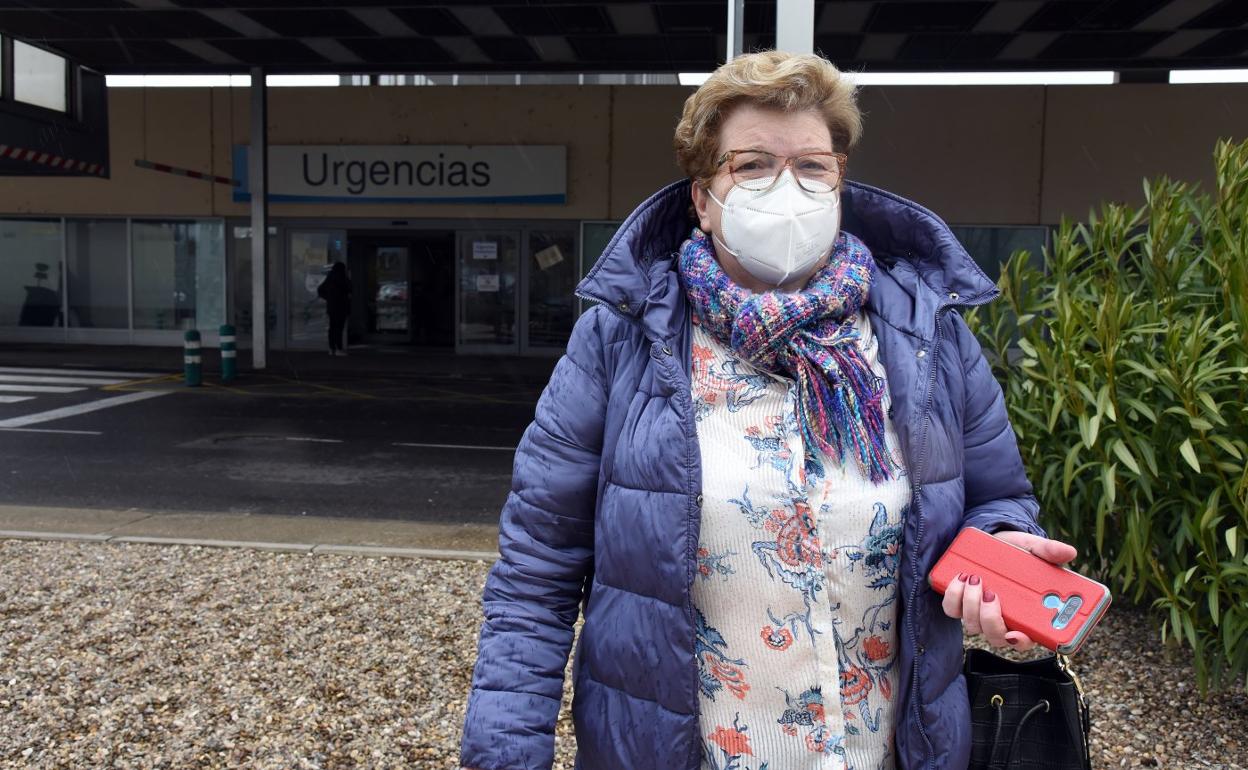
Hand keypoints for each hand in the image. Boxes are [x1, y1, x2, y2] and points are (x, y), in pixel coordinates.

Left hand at [940, 531, 1077, 650]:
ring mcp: (980, 613)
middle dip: (991, 619)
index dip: (1021, 641)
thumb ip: (1049, 551)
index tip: (1016, 634)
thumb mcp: (1033, 548)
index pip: (1027, 639)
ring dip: (971, 604)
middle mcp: (1004, 619)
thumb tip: (1069, 552)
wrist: (989, 541)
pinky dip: (953, 596)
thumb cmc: (1016, 551)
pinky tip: (959, 578)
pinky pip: (953, 610)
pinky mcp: (961, 603)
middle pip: (996, 636)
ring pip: (973, 625)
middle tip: (991, 595)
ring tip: (974, 579)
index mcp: (1027, 615)